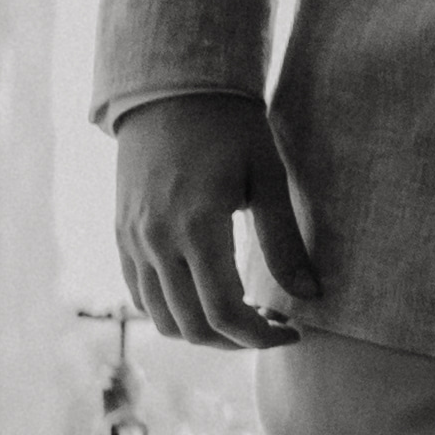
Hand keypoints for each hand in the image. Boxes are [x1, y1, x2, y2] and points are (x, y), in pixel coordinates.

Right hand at [116, 94, 319, 351]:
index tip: (292, 332)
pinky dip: (174, 312)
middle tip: (272, 327)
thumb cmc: (230, 128)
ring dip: (204, 332)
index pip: (225, 313)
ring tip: (243, 316)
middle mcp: (157, 241)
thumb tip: (311, 296)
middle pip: (193, 328)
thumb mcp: (268, 179)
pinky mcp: (123, 236)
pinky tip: (208, 296)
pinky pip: (141, 296)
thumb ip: (284, 242)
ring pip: (161, 320)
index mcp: (197, 226)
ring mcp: (134, 241)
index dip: (262, 336)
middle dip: (237, 342)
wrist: (171, 91)